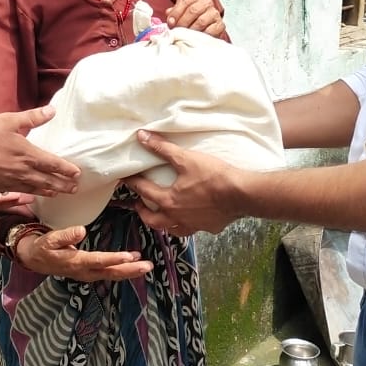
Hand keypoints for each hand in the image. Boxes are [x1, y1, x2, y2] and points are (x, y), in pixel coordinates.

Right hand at [0, 107, 79, 196]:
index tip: (77, 173)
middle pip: (48, 180)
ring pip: (35, 188)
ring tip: (58, 194)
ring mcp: (12, 181)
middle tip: (74, 189)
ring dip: (50, 191)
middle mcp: (24, 171)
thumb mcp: (9, 121)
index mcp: (29, 155)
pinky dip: (30, 194)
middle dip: (63, 185)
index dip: (67, 169)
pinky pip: (20, 192)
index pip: (53, 164)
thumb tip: (52, 110)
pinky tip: (32, 196)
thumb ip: (32, 117)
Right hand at [14, 224, 153, 281]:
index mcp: (75, 262)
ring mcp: (88, 273)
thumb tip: (81, 230)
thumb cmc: (44, 248)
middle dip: (130, 270)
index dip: (114, 259)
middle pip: (110, 272)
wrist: (36, 260)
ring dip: (130, 271)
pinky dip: (123, 269)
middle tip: (147, 266)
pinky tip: (133, 262)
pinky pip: (109, 272)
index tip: (129, 257)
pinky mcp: (90, 272)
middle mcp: (85, 271)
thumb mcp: (50, 239)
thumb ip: (65, 236)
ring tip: (146, 265)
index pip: (98, 261)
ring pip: (112, 274)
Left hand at [124, 130, 241, 234]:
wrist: (241, 194)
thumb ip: (162, 148)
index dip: (132, 183)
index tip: (124, 179)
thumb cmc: (212, 176)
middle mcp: (177, 217)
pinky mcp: (208, 228)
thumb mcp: (185, 158)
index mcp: (168, 200)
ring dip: (163, 223)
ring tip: (162, 216)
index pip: (143, 190)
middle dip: (143, 212)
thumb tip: (142, 136)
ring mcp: (193, 225)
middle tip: (138, 204)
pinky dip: (188, 224)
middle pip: (152, 219)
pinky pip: (193, 229)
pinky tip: (192, 218)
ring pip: (172, 228)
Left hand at [165, 0, 224, 37]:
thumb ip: (173, 13)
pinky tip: (196, 38)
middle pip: (193, 11)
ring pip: (201, 21)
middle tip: (177, 31)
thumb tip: (169, 16)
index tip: (170, 23)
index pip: (184, 1)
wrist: (204, 29)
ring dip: (191, 30)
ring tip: (185, 36)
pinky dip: (202, 35)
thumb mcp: (180, 13)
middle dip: (182, 23)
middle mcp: (206, 3)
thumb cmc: (189, 20)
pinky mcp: (220, 25)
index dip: (176, 13)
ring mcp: (214, 13)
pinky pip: (211, 30)